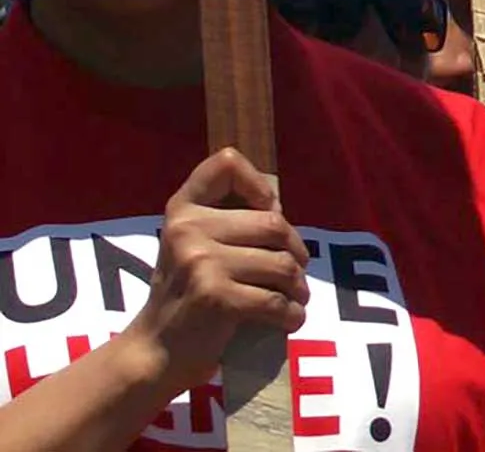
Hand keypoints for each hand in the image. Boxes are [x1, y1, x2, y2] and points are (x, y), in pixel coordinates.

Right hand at [120, 150, 309, 397]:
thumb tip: (279, 207)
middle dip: (296, 251)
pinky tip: (289, 319)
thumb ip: (229, 223)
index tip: (269, 209)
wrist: (155, 352)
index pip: (225, 163)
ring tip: (294, 298)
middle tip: (296, 274)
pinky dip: (292, 314)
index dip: (257, 182)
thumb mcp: (195, 247)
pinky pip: (276, 300)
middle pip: (273, 224)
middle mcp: (188, 228)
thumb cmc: (187, 297)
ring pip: (282, 264)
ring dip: (298, 287)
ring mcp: (200, 261)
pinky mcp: (214, 295)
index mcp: (183, 210)